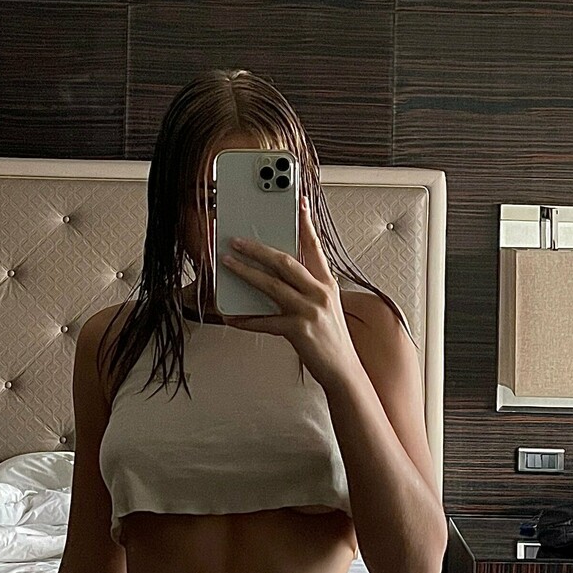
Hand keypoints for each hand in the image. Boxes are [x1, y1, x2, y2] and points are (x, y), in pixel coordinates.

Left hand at [218, 191, 363, 388]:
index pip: (315, 246)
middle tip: (238, 240)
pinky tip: (231, 317)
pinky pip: (265, 321)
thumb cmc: (330, 337)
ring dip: (246, 273)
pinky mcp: (298, 330)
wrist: (343, 370)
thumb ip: (306, 288)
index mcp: (327, 283)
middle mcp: (320, 293)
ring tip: (228, 264)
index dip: (306, 223)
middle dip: (258, 248)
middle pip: (285, 261)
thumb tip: (275, 275)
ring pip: (271, 285)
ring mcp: (309, 311)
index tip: (299, 203)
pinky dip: (246, 319)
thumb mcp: (325, 306)